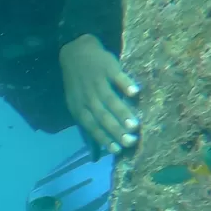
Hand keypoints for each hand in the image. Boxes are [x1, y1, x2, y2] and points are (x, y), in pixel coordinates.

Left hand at [60, 34, 139, 154]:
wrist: (76, 53)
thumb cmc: (80, 86)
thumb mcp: (78, 108)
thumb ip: (88, 131)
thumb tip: (95, 157)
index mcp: (79, 108)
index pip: (91, 127)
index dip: (103, 138)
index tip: (117, 150)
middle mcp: (87, 97)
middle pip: (101, 116)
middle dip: (115, 130)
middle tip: (130, 141)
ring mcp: (97, 82)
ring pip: (109, 99)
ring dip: (121, 112)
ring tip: (134, 125)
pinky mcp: (107, 67)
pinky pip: (116, 77)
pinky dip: (125, 84)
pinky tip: (135, 93)